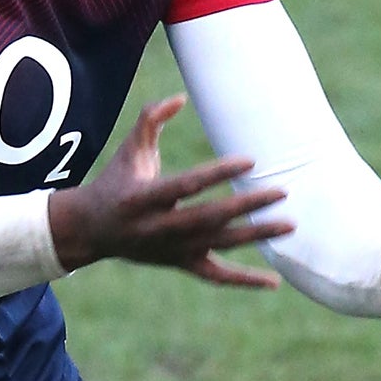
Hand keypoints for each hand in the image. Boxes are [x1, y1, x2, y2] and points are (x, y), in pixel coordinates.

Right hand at [46, 95, 294, 285]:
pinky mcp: (180, 263)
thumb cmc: (115, 182)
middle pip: (209, 218)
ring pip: (219, 244)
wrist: (91, 231)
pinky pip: (216, 275)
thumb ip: (150, 120)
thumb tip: (179, 98)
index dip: (218, 173)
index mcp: (143, 198)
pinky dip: (244, 280)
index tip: (250, 160)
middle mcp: (158, 227)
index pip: (187, 185)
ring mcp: (172, 249)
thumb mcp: (127, 150)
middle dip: (246, 206)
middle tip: (281, 192)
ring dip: (255, 235)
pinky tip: (274, 281)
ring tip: (289, 224)